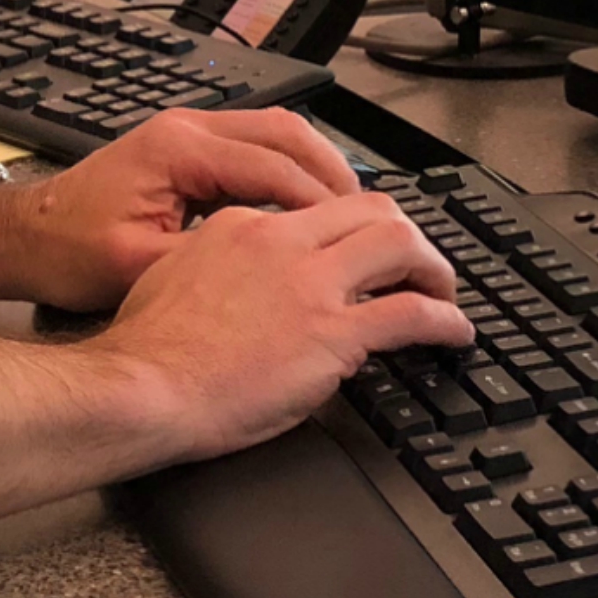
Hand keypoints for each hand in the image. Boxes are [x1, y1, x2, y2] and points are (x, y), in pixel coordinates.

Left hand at [0, 108, 358, 311]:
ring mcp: (187, 133)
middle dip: (336, 176)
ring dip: (318, 172)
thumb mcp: (141, 268)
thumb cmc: (65, 254)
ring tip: (352, 216)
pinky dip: (289, 176)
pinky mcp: (185, 150)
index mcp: (178, 151)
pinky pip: (256, 150)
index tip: (357, 238)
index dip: (322, 205)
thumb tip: (275, 271)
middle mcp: (187, 129)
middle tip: (373, 219)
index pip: (274, 166)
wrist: (19, 239)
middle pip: (288, 134)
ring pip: (277, 136)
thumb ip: (210, 261)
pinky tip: (307, 212)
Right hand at [86, 193, 470, 459]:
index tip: (363, 253)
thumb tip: (239, 286)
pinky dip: (445, 320)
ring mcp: (311, 285)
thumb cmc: (146, 352)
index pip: (316, 211)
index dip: (351, 231)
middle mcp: (284, 242)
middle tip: (417, 265)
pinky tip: (454, 333)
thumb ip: (217, 269)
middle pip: (371, 209)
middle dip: (405, 234)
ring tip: (444, 294)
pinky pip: (411, 313)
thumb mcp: (173, 279)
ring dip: (433, 267)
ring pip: (400, 244)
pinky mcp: (333, 332)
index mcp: (243, 226)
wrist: (142, 387)